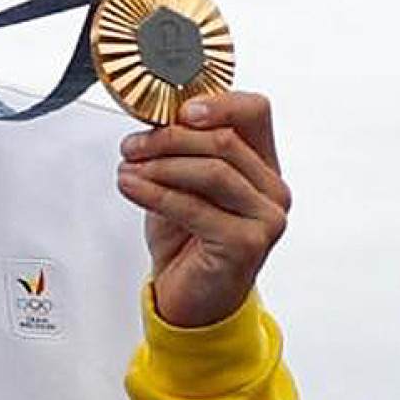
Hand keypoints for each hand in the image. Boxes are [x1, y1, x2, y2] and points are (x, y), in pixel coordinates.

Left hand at [117, 92, 290, 327]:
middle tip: (132, 146)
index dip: (217, 103)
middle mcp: (271, 189)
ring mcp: (265, 218)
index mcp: (262, 164)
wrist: (190, 297)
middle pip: (224, 140)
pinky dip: (155, 193)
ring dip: (159, 165)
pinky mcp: (246, 243)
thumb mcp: (180, 184)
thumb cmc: (187, 239)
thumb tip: (154, 119)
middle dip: (169, 138)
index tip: (177, 110)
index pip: (254, 112)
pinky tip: (131, 187)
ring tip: (128, 168)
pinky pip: (195, 208)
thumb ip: (178, 151)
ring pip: (212, 171)